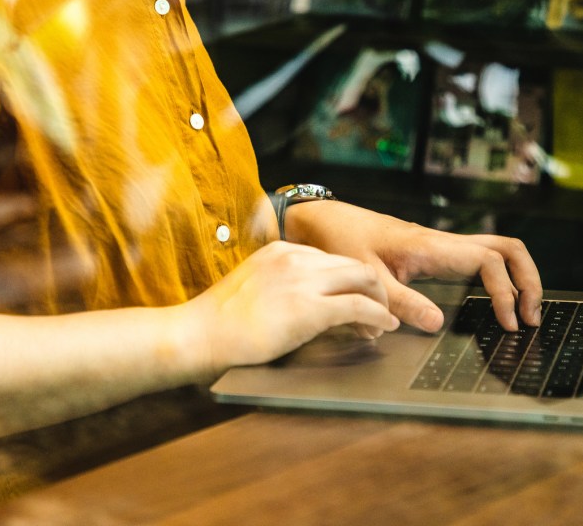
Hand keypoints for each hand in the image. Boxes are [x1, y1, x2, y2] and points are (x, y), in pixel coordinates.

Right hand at [184, 241, 399, 376]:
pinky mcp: (310, 308)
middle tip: (379, 310)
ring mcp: (303, 281)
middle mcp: (295, 257)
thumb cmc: (217, 321)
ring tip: (383, 321)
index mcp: (280, 249)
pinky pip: (360, 307)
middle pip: (353, 263)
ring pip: (364, 278)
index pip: (330, 257)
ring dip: (380, 301)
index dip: (348, 280)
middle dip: (373, 287)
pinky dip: (379, 316)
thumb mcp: (253, 287)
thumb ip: (280, 284)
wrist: (198, 334)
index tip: (355, 297)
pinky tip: (384, 327)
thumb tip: (305, 302)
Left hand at [286, 201, 542, 333]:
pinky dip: (498, 276)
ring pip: (497, 249)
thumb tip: (437, 324)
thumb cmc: (341, 242)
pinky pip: (479, 258)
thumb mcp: (366, 277)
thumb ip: (400, 302)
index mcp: (430, 246)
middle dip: (529, 279)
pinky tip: (495, 301)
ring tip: (522, 312)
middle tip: (532, 317)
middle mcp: (442, 241)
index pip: (488, 260)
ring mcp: (441, 244)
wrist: (323, 219)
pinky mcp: (434, 251)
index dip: (505, 290)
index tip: (507, 322)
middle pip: (507, 248)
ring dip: (517, 277)